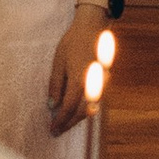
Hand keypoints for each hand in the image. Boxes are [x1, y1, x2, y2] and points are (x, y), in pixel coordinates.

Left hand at [47, 9, 105, 135]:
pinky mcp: (105, 80)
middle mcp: (92, 85)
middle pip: (81, 112)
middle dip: (69, 123)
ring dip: (78, 117)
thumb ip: (56, 85)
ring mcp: (101, 83)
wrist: (93, 27)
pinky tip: (78, 109)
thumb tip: (53, 105)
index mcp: (78, 81)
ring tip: (66, 122)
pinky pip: (96, 99)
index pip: (68, 108)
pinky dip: (86, 107)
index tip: (52, 128)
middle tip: (58, 130)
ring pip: (90, 107)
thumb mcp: (58, 62)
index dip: (60, 120)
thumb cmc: (73, 42)